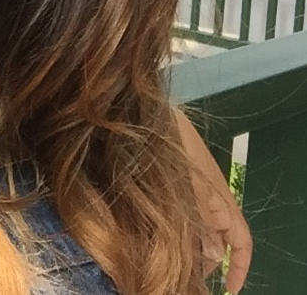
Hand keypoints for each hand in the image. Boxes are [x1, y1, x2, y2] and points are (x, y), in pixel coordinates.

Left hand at [175, 110, 252, 292]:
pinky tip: (157, 239)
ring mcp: (192, 193)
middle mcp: (210, 200)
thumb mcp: (190, 186)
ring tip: (170, 263)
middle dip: (206, 263)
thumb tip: (212, 254)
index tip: (231, 290)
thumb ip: (202, 220)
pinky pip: (183, 217)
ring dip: (188, 249)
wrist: (151, 115)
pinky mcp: (175, 188)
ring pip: (197, 231)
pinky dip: (177, 231)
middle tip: (185, 278)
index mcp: (221, 200)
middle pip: (216, 241)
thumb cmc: (175, 145)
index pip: (240, 241)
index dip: (238, 267)